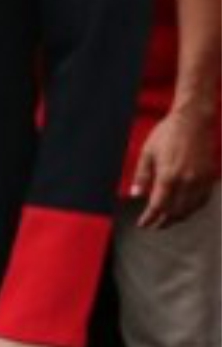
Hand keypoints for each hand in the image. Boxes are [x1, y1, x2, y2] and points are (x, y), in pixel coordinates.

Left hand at [131, 108, 218, 226]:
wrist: (194, 120)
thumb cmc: (167, 133)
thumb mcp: (147, 152)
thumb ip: (142, 176)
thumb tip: (135, 195)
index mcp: (168, 176)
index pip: (157, 206)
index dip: (149, 218)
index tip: (143, 224)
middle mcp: (186, 181)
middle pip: (175, 211)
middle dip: (164, 221)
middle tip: (155, 225)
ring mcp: (201, 179)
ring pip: (190, 208)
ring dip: (178, 217)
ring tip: (168, 220)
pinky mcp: (210, 176)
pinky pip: (203, 199)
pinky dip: (193, 208)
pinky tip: (186, 209)